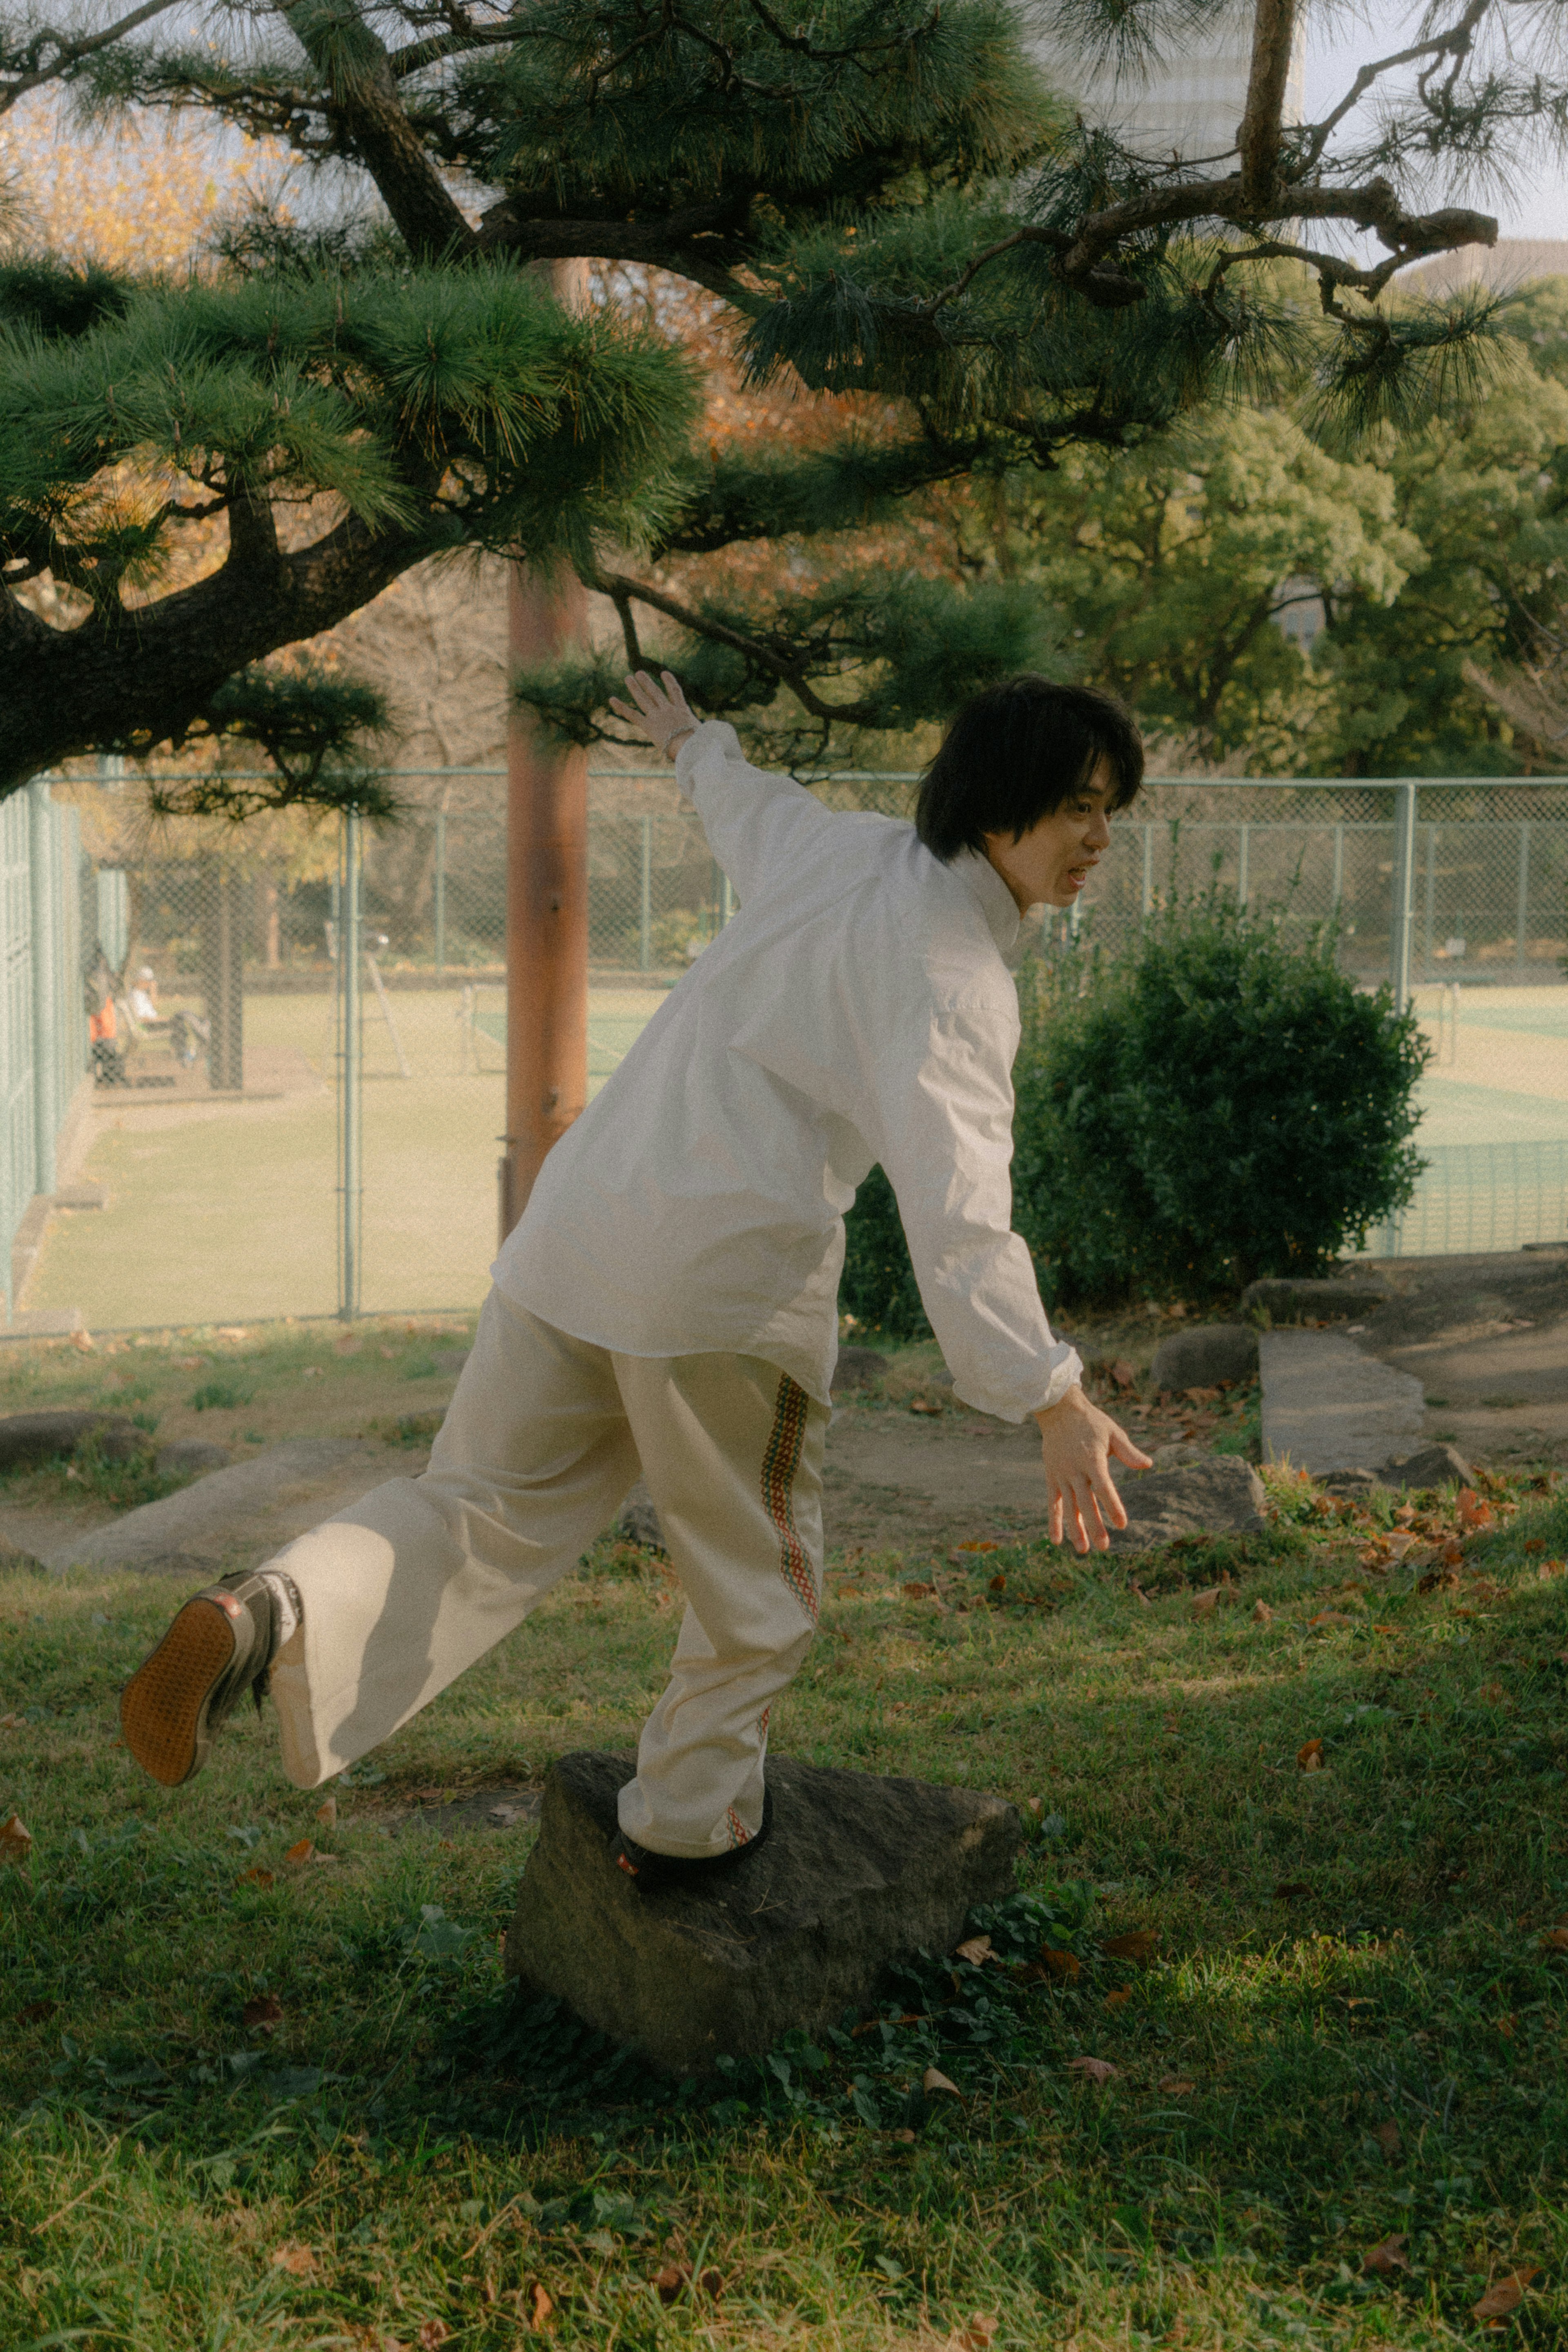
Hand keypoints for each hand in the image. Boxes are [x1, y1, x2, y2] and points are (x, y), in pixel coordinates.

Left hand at [608, 668, 698, 761]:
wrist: (691, 747)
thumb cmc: (702, 745)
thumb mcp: (705, 736)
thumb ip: (704, 734)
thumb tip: (714, 740)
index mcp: (683, 711)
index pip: (676, 693)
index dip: (670, 682)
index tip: (665, 673)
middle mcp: (669, 710)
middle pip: (656, 693)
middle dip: (647, 682)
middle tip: (639, 673)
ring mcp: (658, 716)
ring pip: (644, 699)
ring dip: (635, 688)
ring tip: (628, 678)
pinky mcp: (649, 725)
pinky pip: (632, 715)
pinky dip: (621, 707)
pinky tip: (612, 699)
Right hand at [1033, 1385, 1151, 1553]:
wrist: (1058, 1410)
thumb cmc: (1091, 1422)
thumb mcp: (1112, 1432)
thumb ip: (1128, 1451)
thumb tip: (1148, 1464)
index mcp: (1092, 1459)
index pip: (1104, 1487)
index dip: (1113, 1506)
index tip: (1122, 1524)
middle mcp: (1075, 1469)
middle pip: (1085, 1502)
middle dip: (1094, 1525)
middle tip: (1104, 1546)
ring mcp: (1061, 1475)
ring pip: (1068, 1506)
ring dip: (1076, 1529)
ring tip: (1083, 1550)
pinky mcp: (1052, 1477)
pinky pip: (1052, 1503)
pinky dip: (1053, 1522)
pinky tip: (1057, 1541)